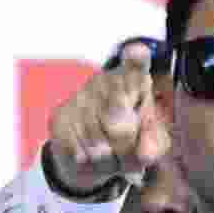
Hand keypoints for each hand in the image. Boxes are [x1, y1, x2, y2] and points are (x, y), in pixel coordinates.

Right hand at [46, 41, 170, 192]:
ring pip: (97, 141)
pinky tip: (88, 156)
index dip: (136, 60)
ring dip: (106, 158)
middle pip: (119, 122)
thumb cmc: (128, 141)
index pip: (136, 66)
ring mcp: (79, 97)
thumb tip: (144, 154)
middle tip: (129, 158)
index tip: (137, 51)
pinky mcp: (60, 116)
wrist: (89, 157)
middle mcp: (104, 82)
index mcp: (133, 81)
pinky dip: (86, 161)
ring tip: (109, 157)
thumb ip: (154, 145)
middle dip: (126, 147)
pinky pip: (77, 148)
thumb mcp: (150, 144)